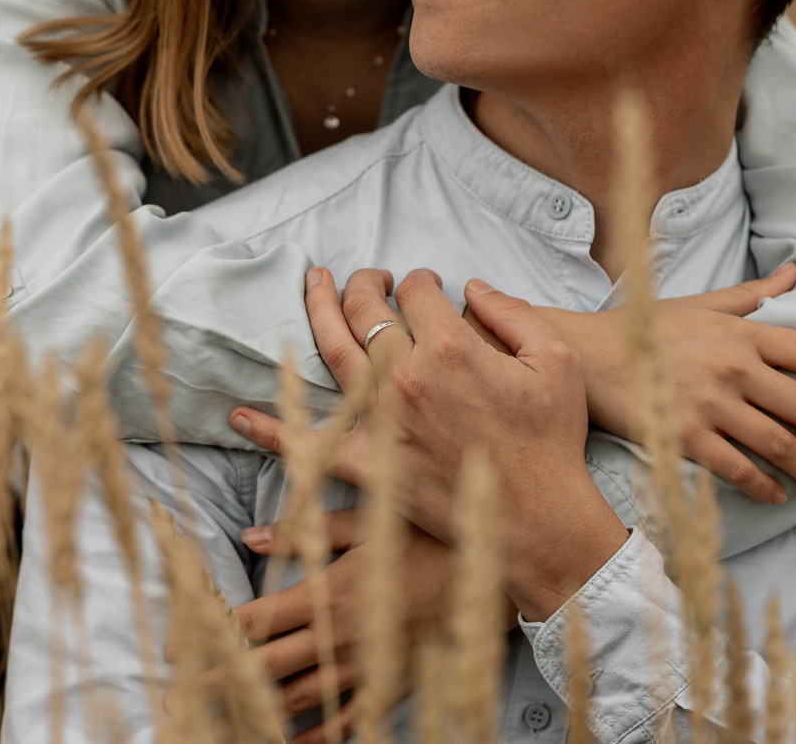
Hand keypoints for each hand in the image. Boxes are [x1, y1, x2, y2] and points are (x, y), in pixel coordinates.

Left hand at [184, 510, 515, 742]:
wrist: (496, 577)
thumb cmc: (433, 536)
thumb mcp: (371, 520)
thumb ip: (308, 531)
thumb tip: (252, 538)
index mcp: (330, 593)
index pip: (255, 619)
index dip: (211, 632)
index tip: (174, 643)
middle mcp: (340, 636)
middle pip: (264, 666)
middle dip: (216, 683)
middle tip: (175, 699)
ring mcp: (365, 664)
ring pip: (298, 698)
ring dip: (254, 712)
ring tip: (219, 725)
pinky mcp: (389, 681)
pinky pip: (348, 717)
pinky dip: (318, 734)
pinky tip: (295, 743)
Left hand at [230, 267, 626, 620]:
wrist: (539, 520)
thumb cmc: (552, 441)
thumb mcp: (555, 361)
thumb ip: (512, 312)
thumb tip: (471, 286)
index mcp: (451, 346)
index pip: (415, 291)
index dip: (417, 280)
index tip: (421, 284)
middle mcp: (406, 376)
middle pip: (365, 309)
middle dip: (361, 282)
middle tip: (364, 276)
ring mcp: (381, 421)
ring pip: (332, 351)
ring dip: (317, 311)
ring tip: (311, 287)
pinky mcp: (369, 465)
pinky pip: (309, 445)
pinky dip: (272, 432)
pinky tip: (240, 416)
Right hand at [547, 262, 795, 502]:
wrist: (585, 354)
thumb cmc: (644, 328)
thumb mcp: (701, 304)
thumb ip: (753, 295)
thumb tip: (795, 272)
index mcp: (742, 334)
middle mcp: (733, 369)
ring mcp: (709, 405)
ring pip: (780, 446)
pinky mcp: (684, 436)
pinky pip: (737, 469)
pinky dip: (764, 487)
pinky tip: (778, 495)